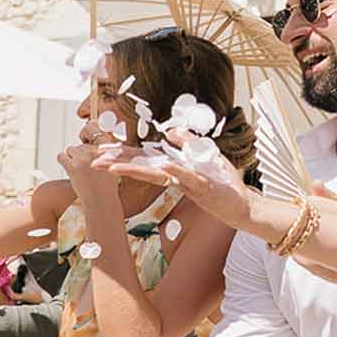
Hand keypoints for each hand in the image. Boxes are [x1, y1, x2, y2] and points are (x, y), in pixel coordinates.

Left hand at [57, 141, 116, 195]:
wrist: (101, 200)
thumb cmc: (107, 187)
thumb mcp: (113, 166)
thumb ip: (107, 154)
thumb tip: (98, 144)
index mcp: (108, 150)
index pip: (97, 137)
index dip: (90, 147)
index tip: (89, 156)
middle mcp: (96, 152)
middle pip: (81, 146)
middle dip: (80, 155)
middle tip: (84, 169)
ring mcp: (84, 159)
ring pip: (71, 149)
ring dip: (71, 158)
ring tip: (78, 170)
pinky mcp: (73, 167)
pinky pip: (61, 156)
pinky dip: (62, 161)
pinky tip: (68, 169)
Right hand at [92, 138, 255, 233]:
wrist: (242, 205)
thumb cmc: (223, 183)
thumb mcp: (204, 156)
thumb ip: (186, 143)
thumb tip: (169, 132)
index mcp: (173, 168)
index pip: (143, 158)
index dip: (121, 153)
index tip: (100, 150)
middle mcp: (174, 176)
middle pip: (141, 167)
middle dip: (117, 164)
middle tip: (94, 162)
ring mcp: (186, 182)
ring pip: (156, 174)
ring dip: (134, 169)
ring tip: (113, 166)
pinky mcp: (202, 187)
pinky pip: (187, 177)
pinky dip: (176, 172)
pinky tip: (165, 166)